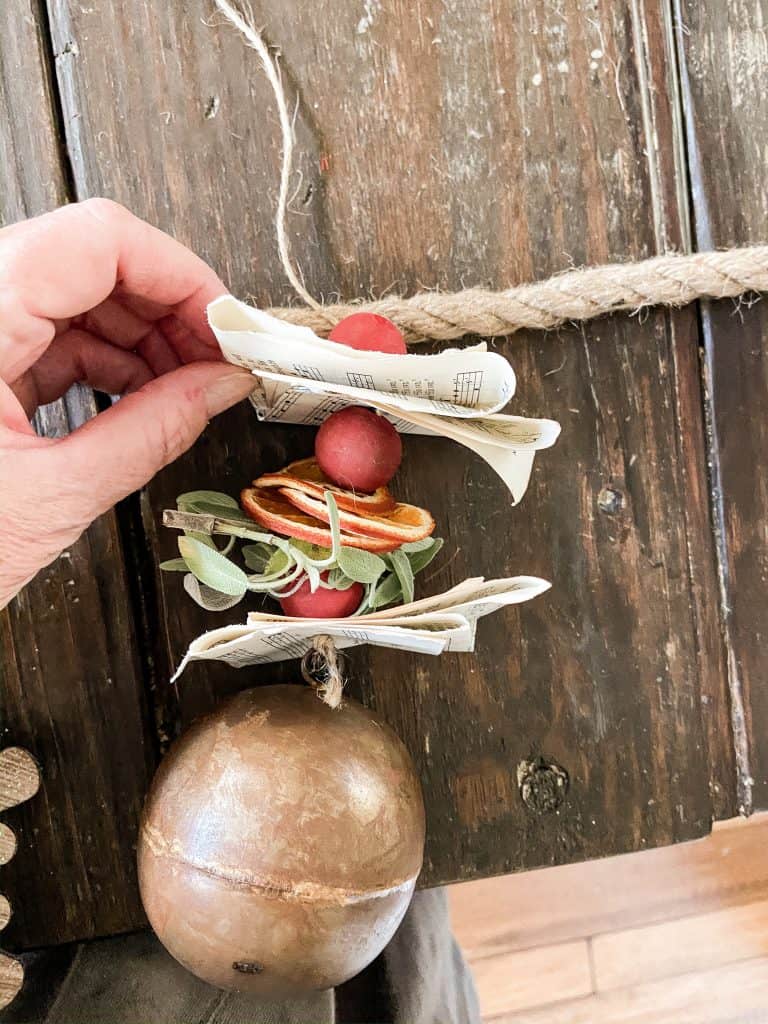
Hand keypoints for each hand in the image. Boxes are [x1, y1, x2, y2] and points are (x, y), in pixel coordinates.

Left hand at [0, 199, 254, 607]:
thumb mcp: (52, 498)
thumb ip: (151, 433)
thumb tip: (220, 388)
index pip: (97, 239)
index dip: (179, 273)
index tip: (228, 323)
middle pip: (90, 259)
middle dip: (169, 307)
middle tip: (219, 361)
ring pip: (75, 294)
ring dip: (143, 336)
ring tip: (188, 387)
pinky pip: (50, 334)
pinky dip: (106, 361)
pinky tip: (145, 396)